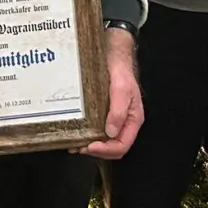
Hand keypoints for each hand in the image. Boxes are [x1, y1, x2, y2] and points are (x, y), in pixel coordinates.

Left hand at [80, 29, 141, 158]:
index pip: (122, 145)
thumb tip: (110, 132)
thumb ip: (118, 111)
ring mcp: (112, 120)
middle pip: (112, 147)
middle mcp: (123, 123)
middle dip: (97, 150)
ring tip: (75, 143)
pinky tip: (76, 133)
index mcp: (133, 120)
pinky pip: (96, 130)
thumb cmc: (121, 72)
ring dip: (89, 145)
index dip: (107, 150)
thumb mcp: (122, 90)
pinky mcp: (102, 114)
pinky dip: (86, 135)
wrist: (112, 57)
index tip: (91, 146)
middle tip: (80, 147)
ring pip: (103, 141)